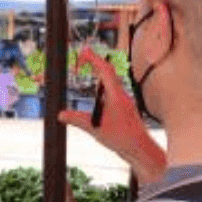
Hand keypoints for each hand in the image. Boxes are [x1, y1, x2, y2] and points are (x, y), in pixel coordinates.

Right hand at [59, 46, 164, 185]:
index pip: (105, 70)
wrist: (140, 149)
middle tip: (82, 57)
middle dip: (95, 62)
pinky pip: (113, 92)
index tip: (84, 51)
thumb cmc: (123, 138)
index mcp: (116, 95)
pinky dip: (103, 87)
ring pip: (112, 82)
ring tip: (89, 69)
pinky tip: (99, 94)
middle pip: (108, 72)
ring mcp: (124, 101)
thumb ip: (77, 120)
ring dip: (100, 74)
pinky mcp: (124, 109)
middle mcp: (121, 95)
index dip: (94, 58)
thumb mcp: (95, 129)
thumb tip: (60, 115)